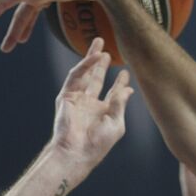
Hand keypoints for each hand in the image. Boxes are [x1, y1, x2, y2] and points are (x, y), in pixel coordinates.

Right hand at [50, 38, 133, 172]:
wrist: (76, 152)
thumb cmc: (97, 144)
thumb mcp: (116, 123)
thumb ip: (120, 104)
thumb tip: (129, 90)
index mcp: (103, 112)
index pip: (112, 93)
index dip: (119, 83)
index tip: (126, 73)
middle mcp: (90, 104)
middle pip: (97, 79)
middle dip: (102, 65)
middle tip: (108, 50)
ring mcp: (77, 99)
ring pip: (85, 74)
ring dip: (92, 59)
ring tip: (100, 43)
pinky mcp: (66, 96)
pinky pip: (76, 76)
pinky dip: (85, 65)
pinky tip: (95, 56)